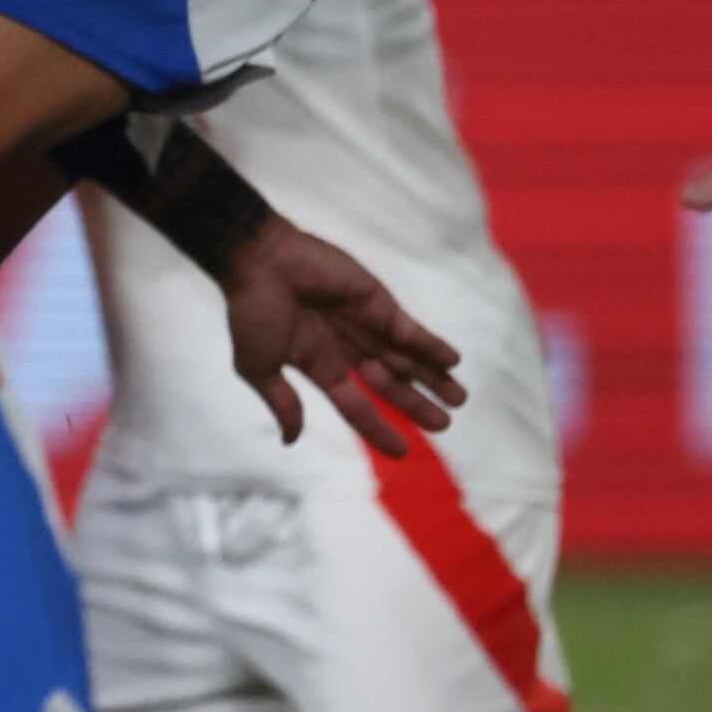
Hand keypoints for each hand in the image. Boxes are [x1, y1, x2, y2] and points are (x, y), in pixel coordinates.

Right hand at [214, 212, 465, 457]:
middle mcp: (346, 347)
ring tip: (459, 399)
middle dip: (416, 403)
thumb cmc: (253, 310)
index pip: (356, 405)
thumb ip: (281, 402)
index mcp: (319, 365)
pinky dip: (431, 345)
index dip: (379, 428)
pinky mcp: (376, 301)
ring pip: (405, 357)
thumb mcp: (258, 365)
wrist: (258, 259)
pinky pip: (409, 328)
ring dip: (432, 376)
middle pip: (390, 382)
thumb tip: (291, 440)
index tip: (403, 452)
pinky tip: (452, 361)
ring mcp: (363, 323)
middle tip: (445, 424)